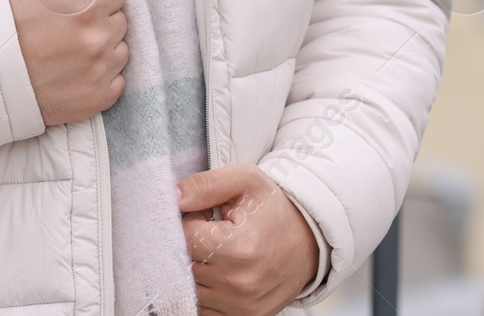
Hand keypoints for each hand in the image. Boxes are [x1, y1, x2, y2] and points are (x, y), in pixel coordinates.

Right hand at [2, 0, 127, 126]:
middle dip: (99, 19)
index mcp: (85, 6)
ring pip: (120, 51)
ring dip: (103, 48)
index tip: (71, 3)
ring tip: (70, 50)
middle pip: (119, 21)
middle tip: (68, 26)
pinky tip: (74, 72)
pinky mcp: (95, 99)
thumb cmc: (5, 16)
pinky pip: (116, 83)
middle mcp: (97, 40)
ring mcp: (98, 72)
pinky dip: (101, 77)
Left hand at [177, 164, 318, 315]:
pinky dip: (205, 291)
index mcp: (238, 248)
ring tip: (220, 251)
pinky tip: (219, 272)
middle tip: (213, 232)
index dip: (190, 220)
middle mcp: (238, 283)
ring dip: (197, 267)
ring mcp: (241, 306)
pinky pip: (204, 309)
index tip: (206, 215)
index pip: (183, 236)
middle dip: (192, 244)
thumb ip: (204, 185)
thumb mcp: (245, 181)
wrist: (310, 241)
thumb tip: (173, 197)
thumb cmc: (275, 209)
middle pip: (184, 262)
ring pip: (190, 287)